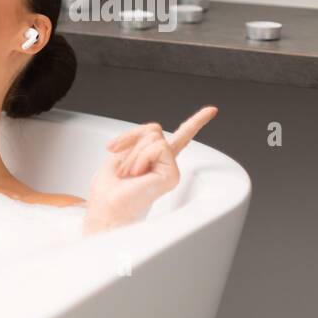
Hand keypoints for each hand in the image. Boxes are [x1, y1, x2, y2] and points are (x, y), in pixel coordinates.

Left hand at [84, 106, 217, 233]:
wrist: (106, 208)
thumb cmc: (108, 188)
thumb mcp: (120, 152)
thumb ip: (139, 138)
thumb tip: (156, 130)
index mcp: (155, 159)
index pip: (178, 138)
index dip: (195, 123)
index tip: (212, 110)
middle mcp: (166, 163)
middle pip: (154, 129)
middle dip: (130, 141)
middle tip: (122, 167)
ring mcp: (171, 169)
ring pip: (154, 137)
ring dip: (133, 153)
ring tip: (130, 174)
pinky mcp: (172, 175)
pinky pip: (158, 148)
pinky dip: (141, 157)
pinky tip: (138, 174)